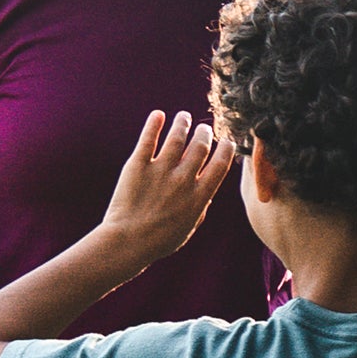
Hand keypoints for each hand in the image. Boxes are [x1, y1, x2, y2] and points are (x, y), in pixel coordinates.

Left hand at [100, 111, 237, 264]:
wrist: (129, 242)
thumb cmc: (160, 241)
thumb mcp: (190, 227)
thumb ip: (200, 207)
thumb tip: (205, 193)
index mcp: (200, 195)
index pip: (220, 164)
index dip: (226, 149)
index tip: (227, 142)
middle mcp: (183, 179)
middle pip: (200, 146)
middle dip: (205, 133)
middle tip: (205, 128)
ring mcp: (160, 170)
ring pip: (176, 138)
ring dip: (183, 124)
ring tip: (183, 117)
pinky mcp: (137, 166)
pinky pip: (148, 139)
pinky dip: (154, 124)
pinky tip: (158, 115)